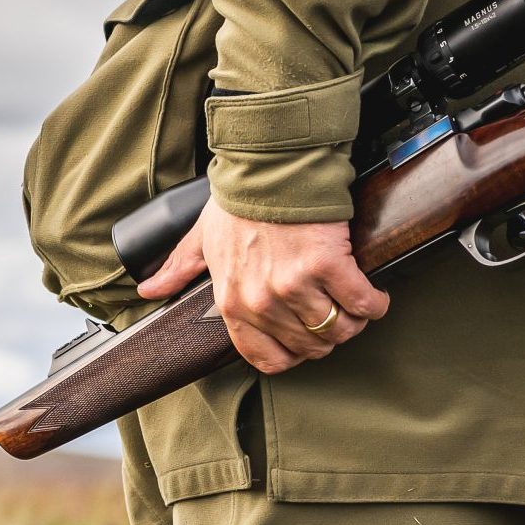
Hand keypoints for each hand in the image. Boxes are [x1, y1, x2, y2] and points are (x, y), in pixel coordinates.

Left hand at [137, 199, 389, 373]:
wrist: (267, 167)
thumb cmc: (238, 201)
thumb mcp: (201, 238)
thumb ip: (179, 269)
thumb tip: (150, 291)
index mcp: (233, 302)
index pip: (268, 358)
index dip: (295, 354)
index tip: (307, 339)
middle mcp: (262, 301)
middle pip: (311, 346)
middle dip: (329, 336)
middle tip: (337, 316)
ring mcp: (295, 286)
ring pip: (339, 330)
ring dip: (353, 322)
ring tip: (356, 307)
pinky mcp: (328, 266)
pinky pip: (361, 304)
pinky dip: (373, 304)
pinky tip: (373, 296)